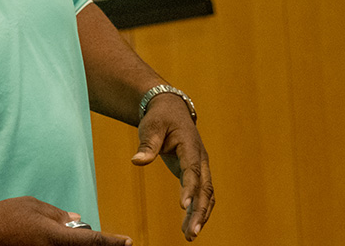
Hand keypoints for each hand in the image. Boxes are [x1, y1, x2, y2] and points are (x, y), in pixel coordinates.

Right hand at [0, 196, 132, 245]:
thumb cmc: (4, 218)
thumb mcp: (33, 206)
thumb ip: (57, 214)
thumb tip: (76, 220)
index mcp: (57, 237)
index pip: (94, 241)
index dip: (114, 242)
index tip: (129, 241)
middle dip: (94, 244)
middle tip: (103, 239)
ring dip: (73, 244)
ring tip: (50, 231)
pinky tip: (47, 238)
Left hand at [131, 94, 214, 240]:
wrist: (171, 111)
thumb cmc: (160, 118)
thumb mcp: (152, 126)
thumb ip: (147, 144)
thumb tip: (137, 161)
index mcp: (190, 146)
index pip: (192, 171)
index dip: (189, 189)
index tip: (184, 206)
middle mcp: (200, 159)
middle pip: (205, 188)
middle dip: (200, 211)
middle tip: (192, 232)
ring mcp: (200, 167)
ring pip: (207, 195)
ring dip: (201, 215)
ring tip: (190, 235)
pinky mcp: (195, 174)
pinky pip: (201, 195)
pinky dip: (197, 211)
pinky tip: (188, 227)